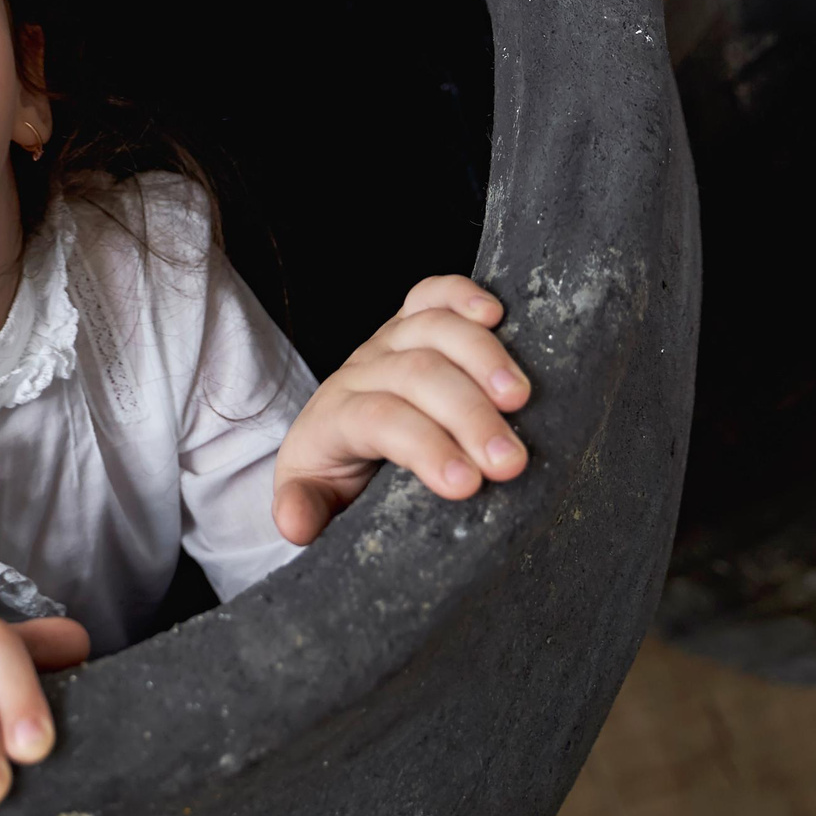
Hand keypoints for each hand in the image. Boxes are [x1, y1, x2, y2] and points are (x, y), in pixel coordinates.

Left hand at [270, 274, 530, 545]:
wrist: (333, 436)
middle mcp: (360, 370)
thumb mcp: (312, 497)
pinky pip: (434, 293)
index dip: (424, 447)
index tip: (467, 485)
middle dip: (469, 416)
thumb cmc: (335, 473)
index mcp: (333, 417)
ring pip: (433, 328)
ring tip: (520, 398)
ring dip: (483, 358)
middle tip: (511, 460)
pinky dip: (465, 295)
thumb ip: (303, 507)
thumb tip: (294, 523)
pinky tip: (497, 315)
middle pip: (416, 374)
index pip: (378, 419)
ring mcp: (387, 340)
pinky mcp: (410, 322)